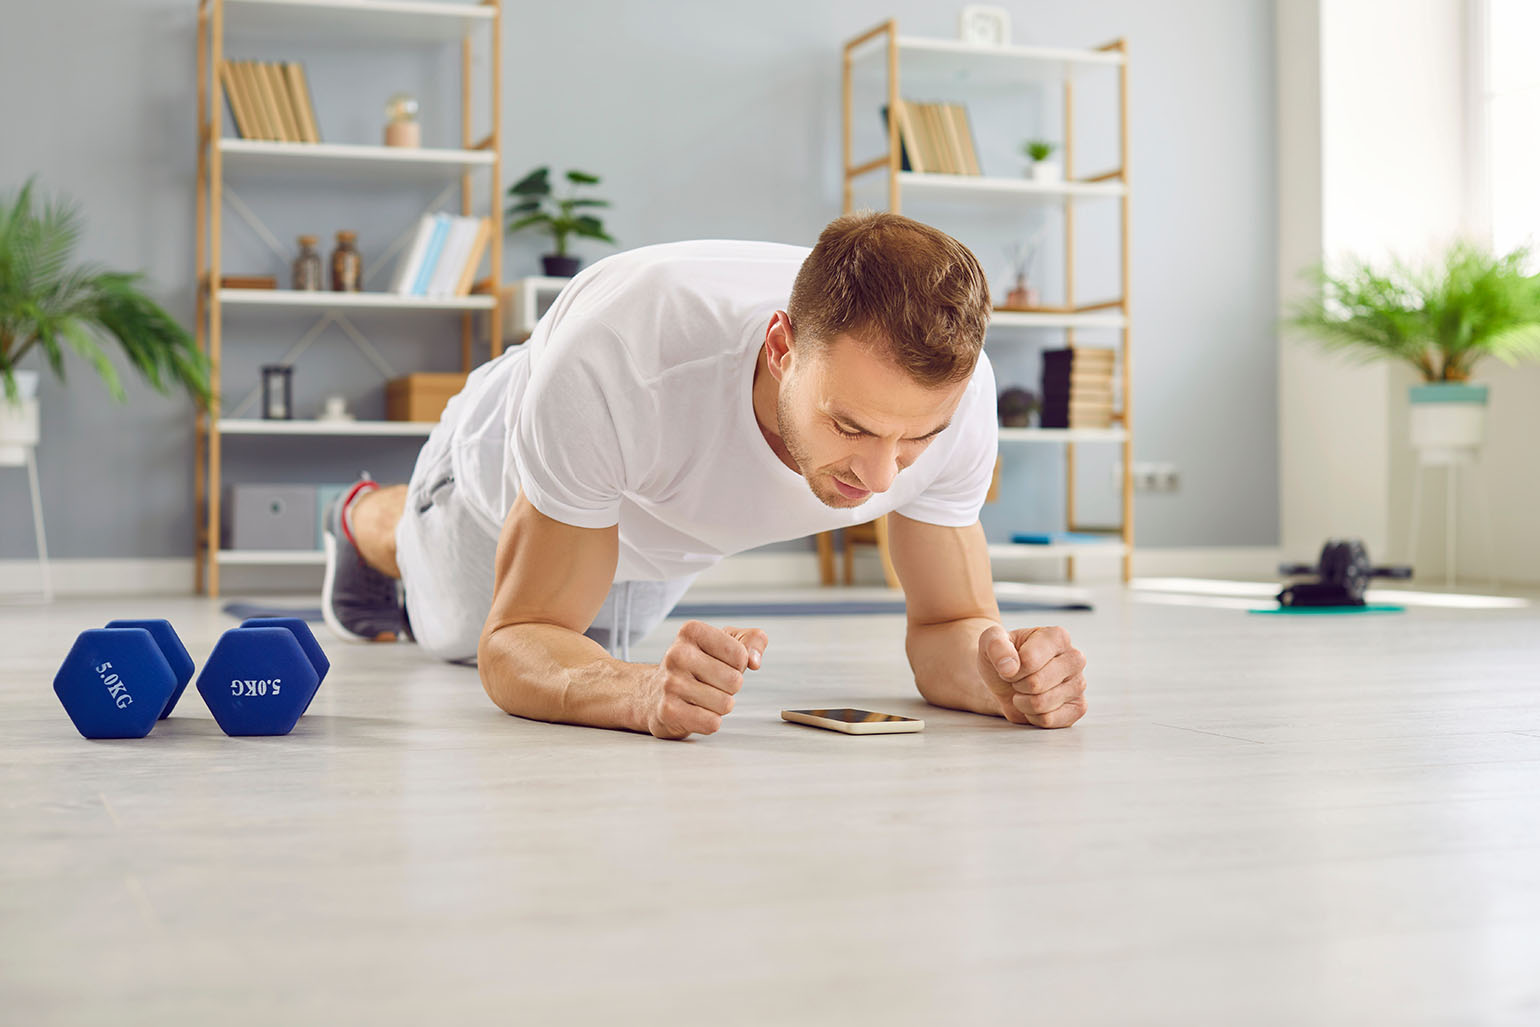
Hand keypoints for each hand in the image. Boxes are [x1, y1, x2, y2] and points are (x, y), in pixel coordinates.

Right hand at [639, 621, 767, 739]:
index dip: (738, 665)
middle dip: (729, 688)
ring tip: (701, 698)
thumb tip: (754, 661)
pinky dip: (710, 721)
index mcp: (692, 631)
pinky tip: (695, 712)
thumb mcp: (726, 642)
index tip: (720, 664)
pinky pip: (712, 722)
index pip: (740, 655)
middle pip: (734, 681)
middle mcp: (677, 654)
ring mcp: (670, 683)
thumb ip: (753, 640)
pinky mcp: (668, 711)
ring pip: (726, 704)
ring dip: (720, 706)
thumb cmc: (696, 667)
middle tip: (710, 684)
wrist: (653, 694)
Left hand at [976, 625, 1086, 727]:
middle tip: (1018, 679)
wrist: (1007, 680)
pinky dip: (1032, 716)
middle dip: (1017, 685)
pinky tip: (1034, 704)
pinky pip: (1048, 720)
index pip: (1029, 661)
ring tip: (1025, 691)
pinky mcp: (1078, 707)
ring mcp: (1079, 683)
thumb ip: (996, 645)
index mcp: (1057, 636)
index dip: (1010, 669)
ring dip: (1023, 702)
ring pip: (1041, 704)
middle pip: (1036, 684)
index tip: (1011, 664)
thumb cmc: (1004, 657)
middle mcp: (1074, 658)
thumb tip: (1009, 667)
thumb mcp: (990, 641)